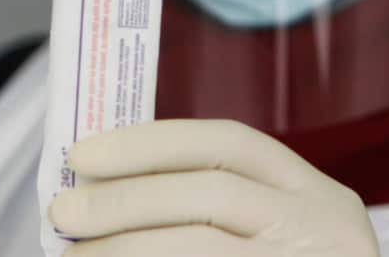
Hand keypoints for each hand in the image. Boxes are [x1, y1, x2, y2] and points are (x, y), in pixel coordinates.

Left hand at [50, 119, 380, 256]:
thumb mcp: (277, 235)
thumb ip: (211, 207)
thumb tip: (104, 189)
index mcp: (315, 195)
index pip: (227, 144)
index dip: (150, 142)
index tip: (85, 153)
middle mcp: (323, 229)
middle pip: (210, 194)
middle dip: (126, 198)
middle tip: (65, 210)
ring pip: (202, 248)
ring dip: (125, 249)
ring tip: (75, 255)